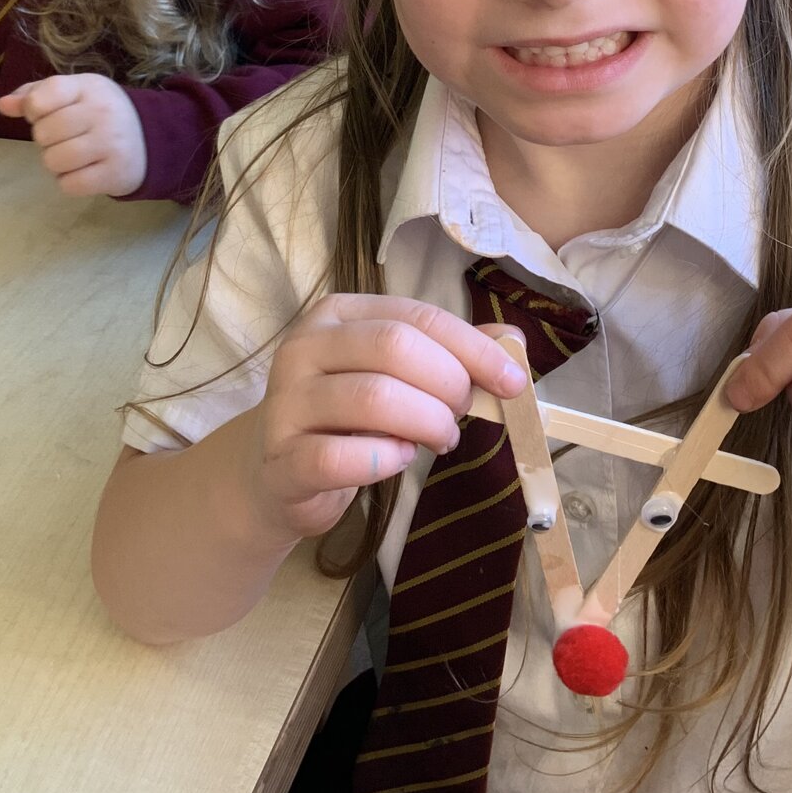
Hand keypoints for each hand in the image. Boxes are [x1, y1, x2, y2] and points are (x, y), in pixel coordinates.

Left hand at [0, 74, 146, 196]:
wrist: (152, 139)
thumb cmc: (100, 114)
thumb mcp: (73, 95)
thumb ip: (35, 95)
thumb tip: (1, 106)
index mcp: (89, 87)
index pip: (43, 97)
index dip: (34, 110)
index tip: (46, 113)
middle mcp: (102, 112)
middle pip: (43, 133)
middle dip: (47, 140)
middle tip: (67, 137)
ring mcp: (111, 143)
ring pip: (53, 161)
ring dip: (57, 163)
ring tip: (75, 156)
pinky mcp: (115, 173)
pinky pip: (69, 185)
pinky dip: (70, 182)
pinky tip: (84, 171)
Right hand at [245, 294, 529, 542]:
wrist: (277, 476)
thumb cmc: (348, 419)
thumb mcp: (397, 376)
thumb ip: (450, 356)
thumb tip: (514, 346)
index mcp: (336, 315)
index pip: (416, 317)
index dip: (473, 348)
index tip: (513, 382)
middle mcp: (303, 348)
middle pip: (393, 348)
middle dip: (448, 383)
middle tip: (462, 414)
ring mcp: (286, 403)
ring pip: (372, 398)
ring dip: (426, 422)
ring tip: (441, 439)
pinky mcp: (282, 459)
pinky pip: (340, 457)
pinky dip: (385, 460)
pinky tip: (399, 459)